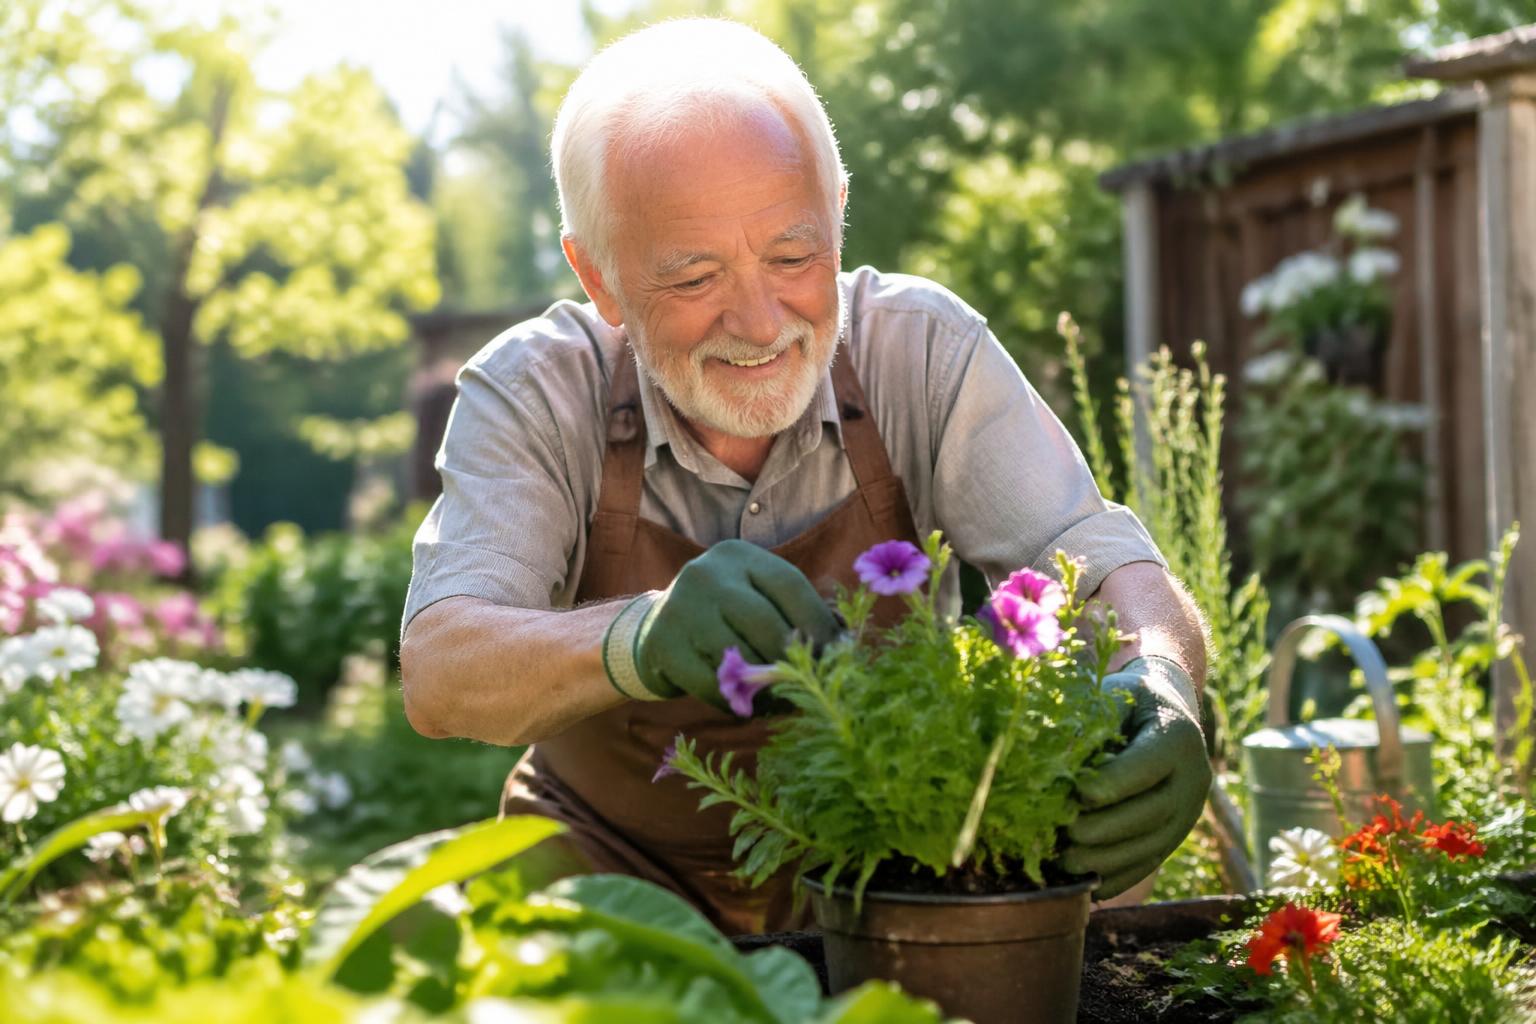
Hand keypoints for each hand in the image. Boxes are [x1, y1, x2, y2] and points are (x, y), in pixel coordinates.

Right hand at [633, 540, 839, 709]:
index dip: (819, 623)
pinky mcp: (664, 646)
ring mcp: (680, 608)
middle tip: (814, 683)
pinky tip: (751, 707)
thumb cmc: (727, 616)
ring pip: (739, 656)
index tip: (838, 654)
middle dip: (795, 659)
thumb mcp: (758, 598)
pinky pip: (712, 685)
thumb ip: (797, 613)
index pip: (790, 585)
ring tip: (785, 699)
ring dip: (768, 686)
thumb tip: (845, 645)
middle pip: (766, 622)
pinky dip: (738, 702)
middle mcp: (706, 574)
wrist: (657, 627)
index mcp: (739, 556)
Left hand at [1062, 655, 1210, 898]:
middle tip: (1066, 836)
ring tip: (1066, 865)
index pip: (1147, 766)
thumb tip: (1049, 760)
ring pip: (1152, 846)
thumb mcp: (1110, 696)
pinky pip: (1149, 863)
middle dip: (1107, 830)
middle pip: (1152, 813)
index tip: (1078, 793)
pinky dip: (1118, 878)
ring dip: (1108, 861)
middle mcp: (1193, 778)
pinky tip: (1086, 887)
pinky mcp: (1176, 837)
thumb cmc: (1124, 699)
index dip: (1114, 783)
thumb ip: (1087, 723)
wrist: (1163, 711)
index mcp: (1178, 736)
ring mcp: (1188, 813)